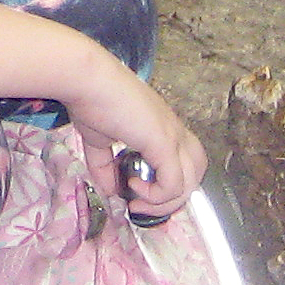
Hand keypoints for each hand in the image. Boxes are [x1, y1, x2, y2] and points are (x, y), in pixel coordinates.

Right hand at [62, 59, 207, 221]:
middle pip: (196, 174)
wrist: (88, 81)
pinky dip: (155, 195)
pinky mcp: (165, 143)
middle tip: (142, 204)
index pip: (184, 162)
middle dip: (171, 197)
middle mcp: (175, 131)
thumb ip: (105, 167)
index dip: (165, 184)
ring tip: (137, 201)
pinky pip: (173, 183)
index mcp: (162, 128)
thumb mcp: (98, 140)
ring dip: (164, 202)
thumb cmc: (92, 100)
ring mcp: (173, 136)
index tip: (136, 194)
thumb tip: (109, 191)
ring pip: (190, 183)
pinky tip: (133, 186)